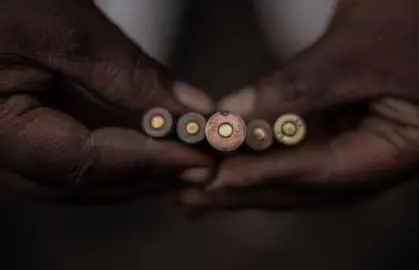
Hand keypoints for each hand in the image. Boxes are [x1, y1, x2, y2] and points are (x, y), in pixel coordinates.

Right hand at [0, 0, 214, 201]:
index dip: (145, 164)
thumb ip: (127, 73)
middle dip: (144, 178)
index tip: (198, 160)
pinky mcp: (22, 126)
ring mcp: (6, 142)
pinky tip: (150, 144)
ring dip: (133, 171)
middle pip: (79, 182)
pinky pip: (70, 151)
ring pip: (76, 175)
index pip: (79, 163)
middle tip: (199, 168)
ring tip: (183, 160)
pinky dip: (114, 150)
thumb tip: (193, 109)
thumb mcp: (67, 28)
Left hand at [180, 0, 418, 207]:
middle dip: (255, 188)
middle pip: (315, 184)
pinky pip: (309, 143)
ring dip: (258, 174)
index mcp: (417, 146)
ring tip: (206, 185)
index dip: (272, 174)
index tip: (219, 178)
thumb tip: (231, 118)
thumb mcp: (352, 49)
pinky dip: (272, 148)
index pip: (331, 172)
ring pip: (308, 168)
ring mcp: (376, 139)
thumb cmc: (416, 5)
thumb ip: (296, 88)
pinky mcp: (356, 120)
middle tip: (198, 197)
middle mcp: (396, 154)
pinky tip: (237, 155)